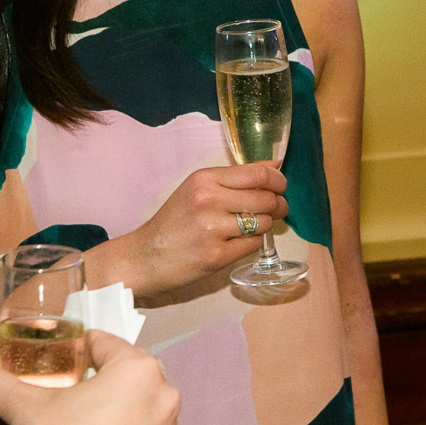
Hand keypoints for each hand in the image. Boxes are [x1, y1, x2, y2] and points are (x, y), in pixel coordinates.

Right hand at [0, 329, 180, 424]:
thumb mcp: (26, 407)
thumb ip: (4, 382)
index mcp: (138, 372)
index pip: (108, 344)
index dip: (84, 346)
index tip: (74, 352)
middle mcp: (162, 401)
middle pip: (128, 379)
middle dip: (102, 384)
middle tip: (75, 393)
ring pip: (140, 413)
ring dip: (117, 416)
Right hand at [107, 162, 287, 297]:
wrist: (145, 257)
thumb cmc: (173, 222)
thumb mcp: (196, 190)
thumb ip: (233, 179)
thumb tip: (274, 167)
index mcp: (204, 179)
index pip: (258, 174)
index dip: (278, 181)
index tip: (281, 187)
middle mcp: (208, 200)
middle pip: (267, 198)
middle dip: (279, 204)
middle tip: (278, 209)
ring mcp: (212, 229)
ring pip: (264, 222)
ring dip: (267, 225)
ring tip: (256, 226)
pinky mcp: (216, 256)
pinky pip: (253, 244)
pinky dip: (254, 242)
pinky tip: (242, 241)